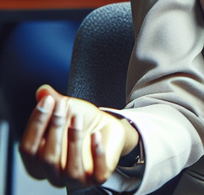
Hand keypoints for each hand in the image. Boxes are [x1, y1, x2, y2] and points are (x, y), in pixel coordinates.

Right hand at [19, 85, 138, 188]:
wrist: (107, 129)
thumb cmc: (81, 123)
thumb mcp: (67, 110)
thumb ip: (53, 102)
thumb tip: (43, 91)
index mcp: (37, 163)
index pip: (28, 149)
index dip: (36, 124)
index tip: (47, 101)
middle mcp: (53, 175)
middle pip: (47, 159)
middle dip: (55, 129)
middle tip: (64, 105)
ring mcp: (75, 180)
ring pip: (70, 169)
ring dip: (73, 140)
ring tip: (78, 117)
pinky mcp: (96, 179)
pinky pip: (96, 172)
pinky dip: (97, 153)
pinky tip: (96, 135)